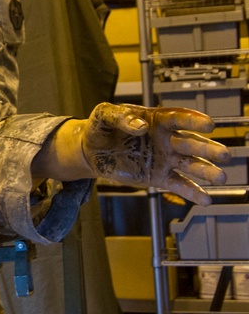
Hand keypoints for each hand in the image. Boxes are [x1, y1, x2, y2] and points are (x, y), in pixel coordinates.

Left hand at [81, 103, 229, 204]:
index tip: (208, 125)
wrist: (90, 150)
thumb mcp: (104, 114)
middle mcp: (166, 139)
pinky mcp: (157, 177)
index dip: (193, 121)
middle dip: (208, 149)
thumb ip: (121, 117)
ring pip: (190, 165)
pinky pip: (178, 184)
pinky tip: (205, 199)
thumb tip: (140, 126)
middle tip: (224, 154)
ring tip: (220, 176)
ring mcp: (164, 159)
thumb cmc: (100, 127)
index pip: (178, 118)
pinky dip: (191, 192)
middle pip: (191, 143)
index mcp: (156, 120)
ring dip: (206, 171)